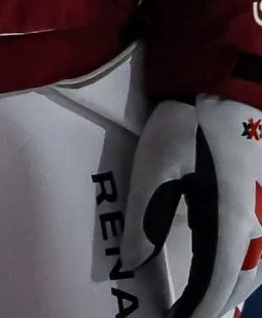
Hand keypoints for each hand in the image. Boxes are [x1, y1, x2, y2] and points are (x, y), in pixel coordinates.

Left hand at [129, 94, 261, 317]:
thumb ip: (146, 216)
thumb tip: (134, 261)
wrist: (228, 88)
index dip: (200, 309)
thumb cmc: (189, 123)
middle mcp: (257, 224)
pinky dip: (240, 273)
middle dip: (213, 307)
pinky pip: (258, 252)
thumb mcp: (155, 164)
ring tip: (199, 307)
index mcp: (231, 218)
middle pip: (240, 282)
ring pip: (254, 270)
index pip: (218, 281)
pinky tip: (222, 277)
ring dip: (229, 291)